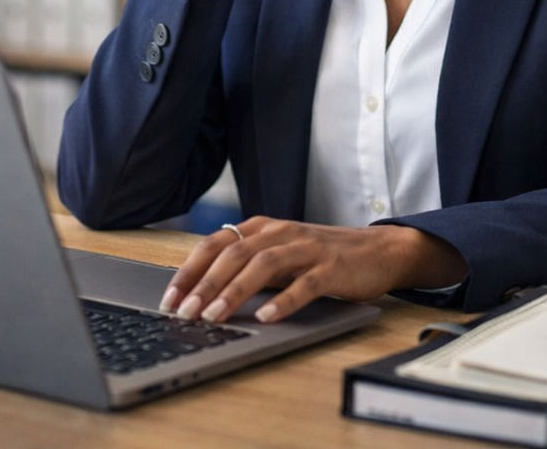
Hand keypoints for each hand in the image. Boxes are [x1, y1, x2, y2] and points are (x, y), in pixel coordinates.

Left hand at [157, 216, 467, 323]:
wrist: (377, 251)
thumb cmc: (320, 258)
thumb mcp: (278, 256)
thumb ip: (246, 267)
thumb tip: (201, 293)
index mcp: (261, 228)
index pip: (215, 244)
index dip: (189, 270)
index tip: (169, 298)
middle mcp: (280, 233)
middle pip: (233, 255)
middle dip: (204, 285)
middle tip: (185, 313)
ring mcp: (306, 249)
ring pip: (262, 266)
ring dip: (235, 292)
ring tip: (215, 317)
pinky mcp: (331, 268)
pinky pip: (304, 285)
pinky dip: (283, 302)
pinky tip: (267, 318)